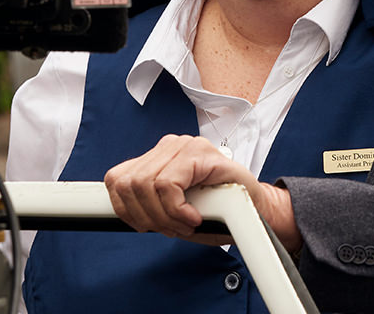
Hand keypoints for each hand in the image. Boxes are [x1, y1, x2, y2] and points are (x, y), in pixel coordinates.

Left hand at [104, 134, 301, 250]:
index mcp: (160, 157)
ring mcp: (186, 146)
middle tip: (170, 228)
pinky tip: (192, 217)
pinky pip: (168, 184)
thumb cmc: (217, 214)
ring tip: (183, 223)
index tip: (141, 225)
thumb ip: (149, 205)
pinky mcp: (201, 153)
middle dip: (146, 216)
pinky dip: (176, 209)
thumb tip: (123, 211)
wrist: (255, 211)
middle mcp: (170, 146)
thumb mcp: (174, 211)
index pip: (118, 178)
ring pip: (145, 184)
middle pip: (128, 183)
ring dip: (163, 215)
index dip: (123, 208)